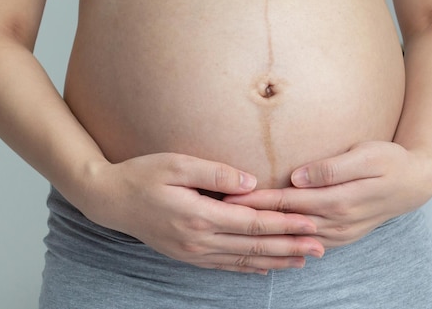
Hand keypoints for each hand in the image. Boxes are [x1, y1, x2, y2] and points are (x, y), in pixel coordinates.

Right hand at [81, 153, 324, 272]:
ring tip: (303, 260)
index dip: (285, 224)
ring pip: (243, 260)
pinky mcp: (186, 254)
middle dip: (290, 246)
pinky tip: (265, 267)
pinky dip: (249, 268)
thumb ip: (216, 173)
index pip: (253, 223)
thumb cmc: (142, 176)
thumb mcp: (177, 164)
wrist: (110, 200)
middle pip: (254, 246)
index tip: (312, 223)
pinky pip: (224, 266)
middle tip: (321, 247)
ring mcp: (192, 252)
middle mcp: (199, 240)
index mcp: (199, 216)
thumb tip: (252, 184)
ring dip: (275, 260)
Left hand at [224, 141, 431, 248]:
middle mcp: (336, 223)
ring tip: (235, 227)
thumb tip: (298, 177)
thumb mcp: (365, 156)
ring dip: (264, 232)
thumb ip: (330, 169)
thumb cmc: (388, 161)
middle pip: (284, 221)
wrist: (414, 183)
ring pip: (292, 235)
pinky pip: (306, 242)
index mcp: (337, 201)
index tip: (229, 199)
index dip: (256, 201)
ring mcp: (339, 234)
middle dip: (251, 218)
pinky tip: (268, 241)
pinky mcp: (341, 236)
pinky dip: (285, 241)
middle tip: (219, 213)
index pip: (286, 202)